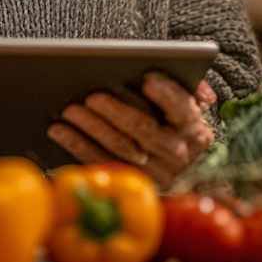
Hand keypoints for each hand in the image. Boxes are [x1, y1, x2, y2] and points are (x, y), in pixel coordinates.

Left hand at [46, 73, 216, 189]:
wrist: (182, 169)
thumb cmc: (174, 123)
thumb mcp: (186, 105)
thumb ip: (190, 88)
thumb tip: (201, 92)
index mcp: (194, 129)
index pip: (182, 109)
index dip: (166, 95)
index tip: (148, 80)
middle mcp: (177, 154)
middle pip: (144, 130)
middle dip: (115, 112)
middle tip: (92, 98)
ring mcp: (154, 172)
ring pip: (120, 148)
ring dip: (91, 128)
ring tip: (70, 111)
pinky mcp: (129, 181)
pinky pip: (101, 162)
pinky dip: (77, 145)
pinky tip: (60, 131)